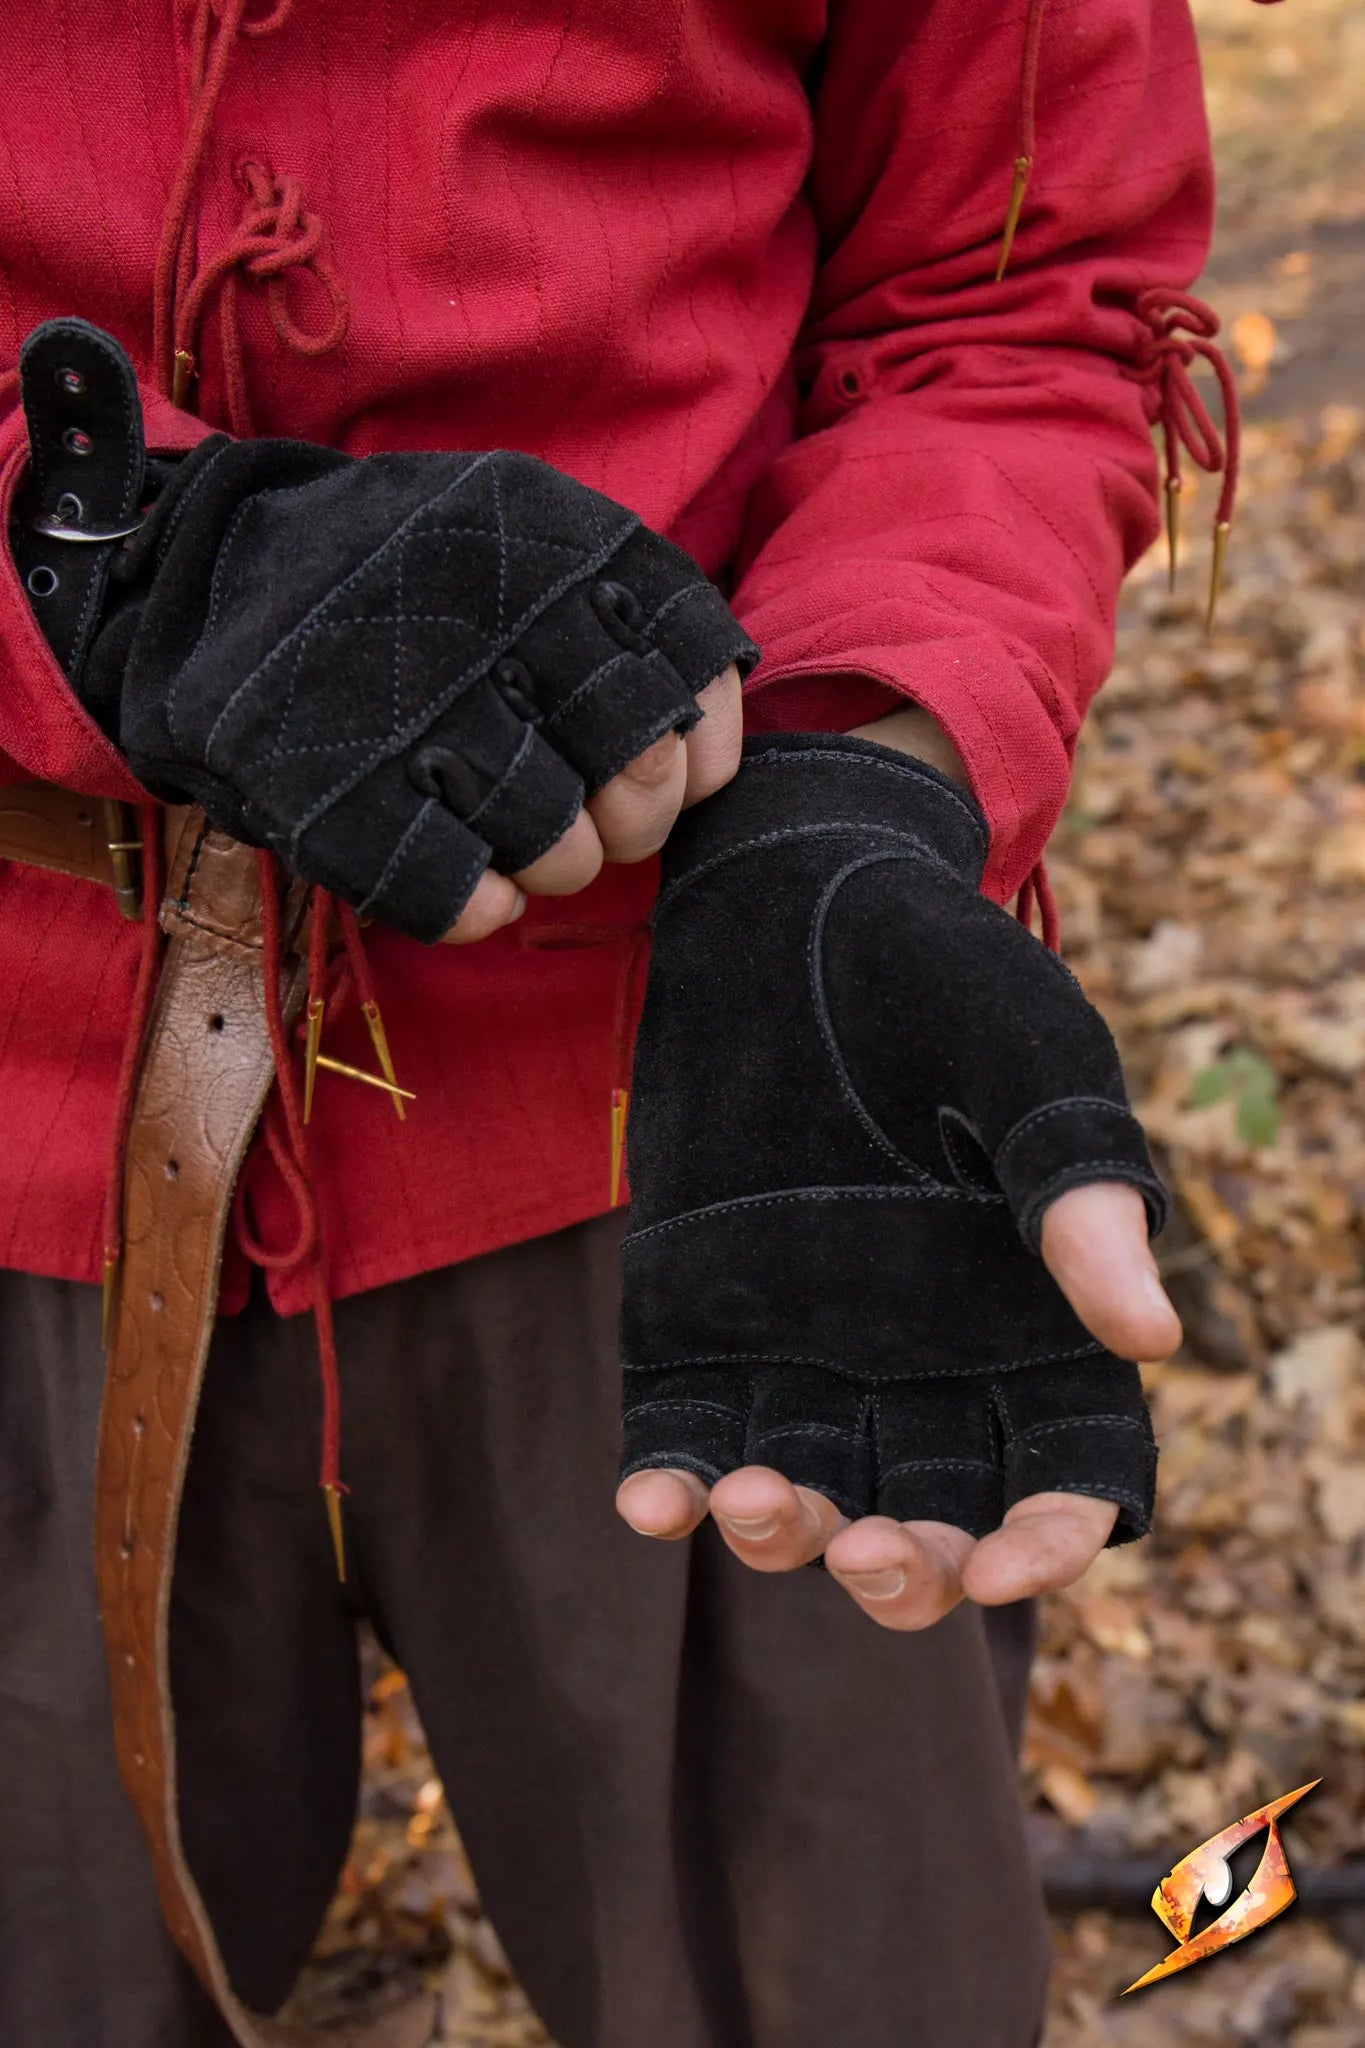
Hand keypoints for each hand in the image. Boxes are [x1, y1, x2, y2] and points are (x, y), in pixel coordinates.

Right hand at [17, 319, 755, 941]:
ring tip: (506, 824)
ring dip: (551, 863)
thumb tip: (708, 738)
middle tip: (595, 813)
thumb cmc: (406, 580)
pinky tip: (463, 867)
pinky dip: (483, 905)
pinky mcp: (343, 808)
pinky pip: (473, 906)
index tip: (668, 765)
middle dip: (635, 818)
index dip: (698, 749)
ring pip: (564, 854)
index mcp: (555, 546)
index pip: (693, 677)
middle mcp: (496, 622)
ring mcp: (415, 719)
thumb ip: (622, 616)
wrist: (212, 578)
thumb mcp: (519, 537)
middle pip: (642, 773)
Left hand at [615, 722, 1181, 1629]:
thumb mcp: (1024, 1064)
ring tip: (752, 1494)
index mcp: (1031, 1322)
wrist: (794, 905)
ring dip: (786, 1538)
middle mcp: (925, 1360)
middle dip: (905, 1570)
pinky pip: (688, 1436)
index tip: (995, 1569)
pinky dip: (670, 1488)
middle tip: (864, 1549)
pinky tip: (653, 1500)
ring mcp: (808, 1348)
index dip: (1044, 1546)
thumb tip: (1150, 1337)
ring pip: (812, 1502)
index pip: (1066, 1479)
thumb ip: (1075, 1192)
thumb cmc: (940, 976)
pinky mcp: (701, 1320)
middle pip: (935, 1525)